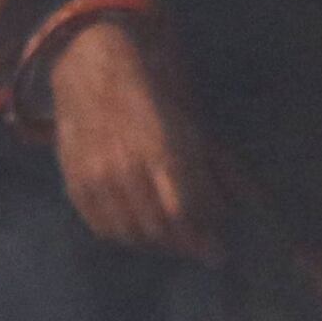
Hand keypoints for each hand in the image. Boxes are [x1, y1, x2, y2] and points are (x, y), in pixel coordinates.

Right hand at [46, 18, 217, 260]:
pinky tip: (140, 228)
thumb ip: (219, 169)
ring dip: (157, 243)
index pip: (186, 213)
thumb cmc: (152, 97)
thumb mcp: (191, 127)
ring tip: (172, 237)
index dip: (204, 238)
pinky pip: (103, 227)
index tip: (218, 251)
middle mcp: (127, 167)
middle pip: (161, 230)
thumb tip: (246, 205)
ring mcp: (97, 176)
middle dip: (184, 244)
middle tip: (198, 248)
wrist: (93, 69)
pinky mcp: (76, 182)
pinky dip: (125, 235)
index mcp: (162, 150)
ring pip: (132, 234)